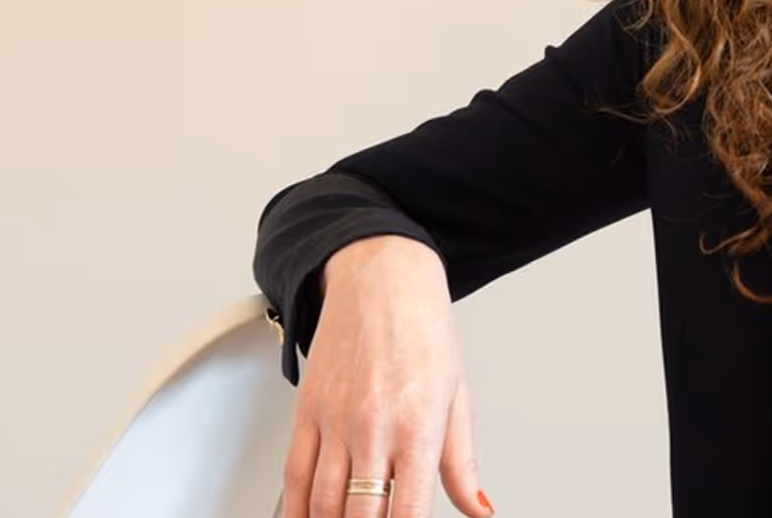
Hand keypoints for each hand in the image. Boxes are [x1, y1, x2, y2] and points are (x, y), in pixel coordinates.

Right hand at [279, 237, 496, 517]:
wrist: (382, 277)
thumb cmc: (424, 329)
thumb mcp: (459, 397)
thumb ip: (461, 463)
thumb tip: (478, 507)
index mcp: (418, 426)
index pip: (407, 514)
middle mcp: (373, 427)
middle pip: (359, 516)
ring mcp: (334, 421)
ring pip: (321, 504)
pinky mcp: (305, 411)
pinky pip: (293, 477)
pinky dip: (297, 510)